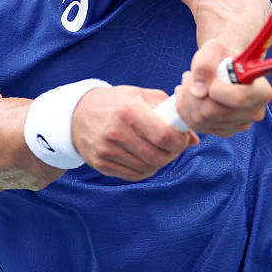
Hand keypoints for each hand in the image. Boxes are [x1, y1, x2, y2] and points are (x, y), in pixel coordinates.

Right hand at [72, 85, 198, 180]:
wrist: (77, 114)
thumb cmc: (116, 102)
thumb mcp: (140, 96)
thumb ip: (169, 112)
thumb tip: (194, 138)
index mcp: (129, 111)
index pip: (165, 136)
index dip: (180, 141)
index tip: (182, 138)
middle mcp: (116, 132)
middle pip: (158, 156)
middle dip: (173, 154)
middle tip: (173, 147)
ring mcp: (107, 150)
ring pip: (148, 168)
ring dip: (160, 162)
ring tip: (158, 150)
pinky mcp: (101, 164)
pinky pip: (134, 175)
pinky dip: (146, 169)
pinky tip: (144, 157)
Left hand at [173, 39, 271, 135]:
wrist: (224, 67)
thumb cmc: (222, 56)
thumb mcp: (213, 49)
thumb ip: (205, 65)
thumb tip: (198, 91)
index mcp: (262, 91)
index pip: (238, 99)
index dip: (216, 90)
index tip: (210, 80)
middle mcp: (254, 112)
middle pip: (214, 112)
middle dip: (194, 93)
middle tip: (189, 76)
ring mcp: (239, 125)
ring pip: (201, 120)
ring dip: (187, 100)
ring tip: (189, 83)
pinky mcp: (224, 131)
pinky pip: (197, 126)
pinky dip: (186, 110)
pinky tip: (189, 95)